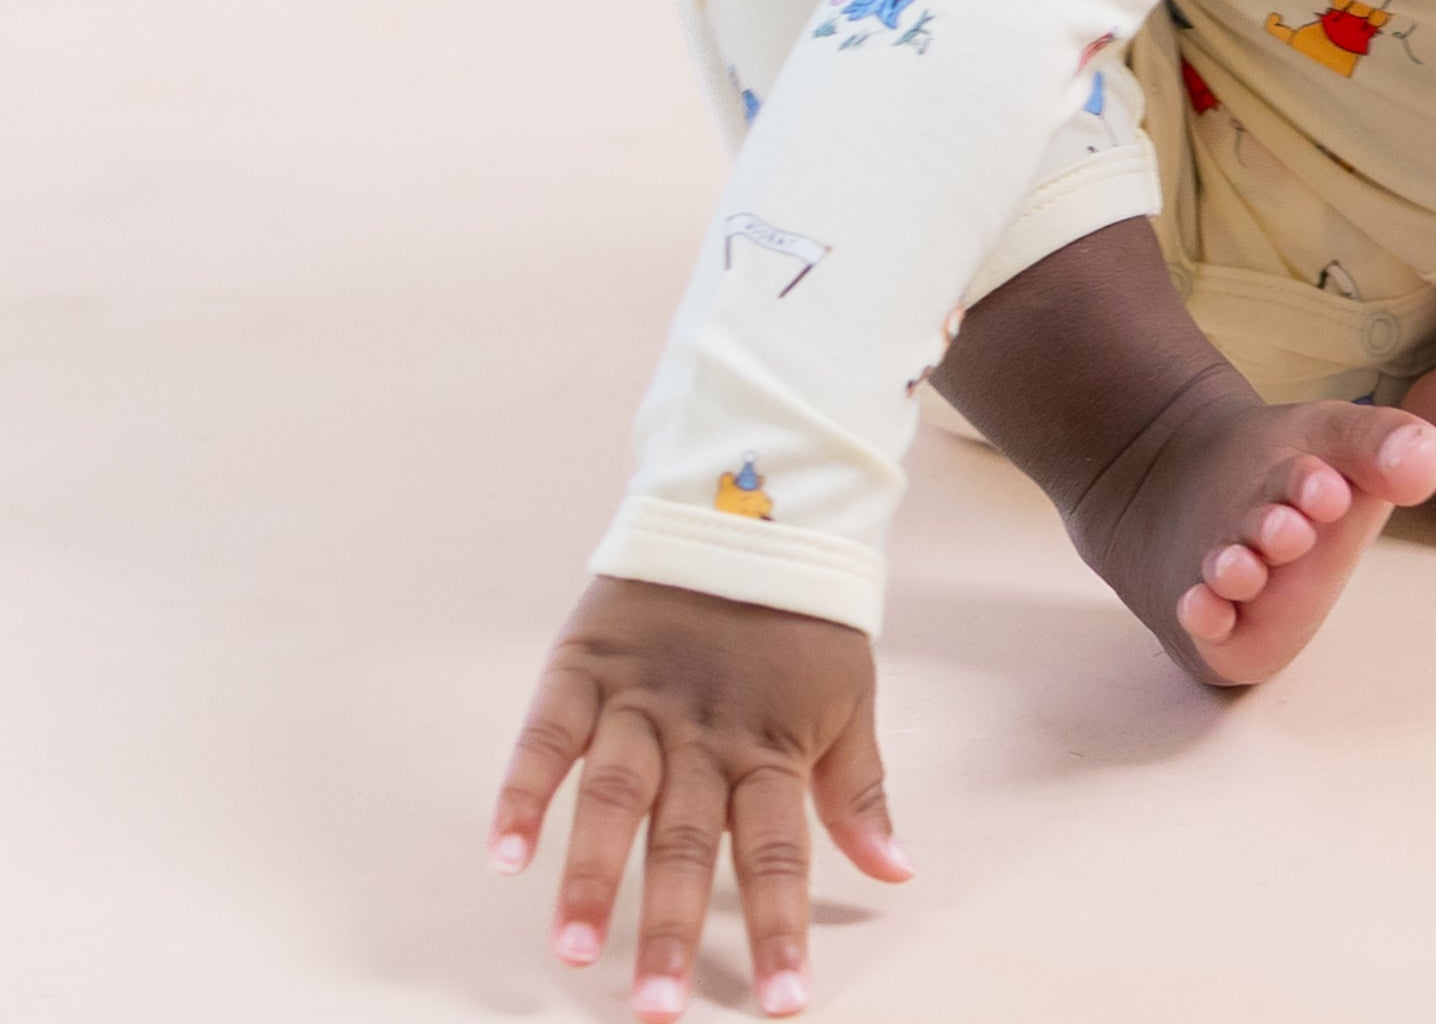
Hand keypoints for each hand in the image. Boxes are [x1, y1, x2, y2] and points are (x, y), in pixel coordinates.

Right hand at [488, 575, 914, 1018]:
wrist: (754, 497)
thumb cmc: (803, 616)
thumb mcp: (847, 694)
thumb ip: (858, 790)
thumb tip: (896, 872)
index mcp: (770, 744)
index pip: (779, 852)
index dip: (781, 929)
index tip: (780, 1007)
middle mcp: (704, 730)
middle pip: (687, 838)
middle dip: (673, 927)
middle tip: (655, 1011)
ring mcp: (640, 698)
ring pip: (614, 795)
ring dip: (592, 874)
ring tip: (575, 950)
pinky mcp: (586, 664)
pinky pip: (549, 733)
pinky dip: (523, 791)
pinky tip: (504, 853)